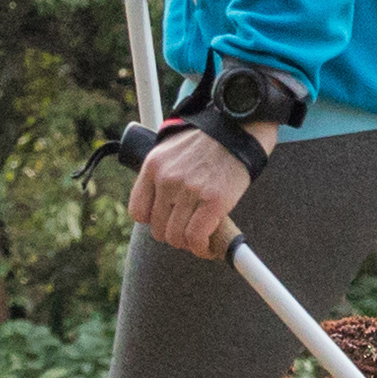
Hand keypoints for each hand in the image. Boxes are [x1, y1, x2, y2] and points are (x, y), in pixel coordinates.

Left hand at [129, 118, 274, 258]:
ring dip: (189, 244)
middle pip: (158, 229)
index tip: (168, 220)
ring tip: (200, 240)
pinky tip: (208, 247)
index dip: (154, 221)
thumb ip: (162, 174)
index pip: (138, 212)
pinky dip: (202, 248)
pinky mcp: (212, 201)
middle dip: (174, 234)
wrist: (238, 129)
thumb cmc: (208, 141)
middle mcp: (167, 179)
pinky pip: (196, 238)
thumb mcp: (172, 150)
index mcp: (153, 166)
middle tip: (190, 230)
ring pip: (176, 237)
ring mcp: (188, 191)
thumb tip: (161, 206)